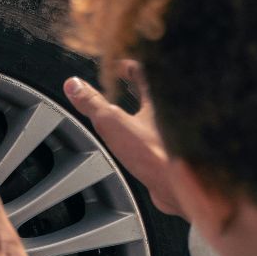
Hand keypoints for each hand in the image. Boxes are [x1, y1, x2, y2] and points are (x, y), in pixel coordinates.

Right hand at [64, 64, 179, 215]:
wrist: (183, 189)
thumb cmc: (158, 155)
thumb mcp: (113, 124)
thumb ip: (92, 103)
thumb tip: (73, 85)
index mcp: (162, 95)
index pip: (144, 71)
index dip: (128, 67)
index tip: (116, 67)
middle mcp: (174, 111)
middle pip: (154, 91)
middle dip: (137, 87)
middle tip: (122, 85)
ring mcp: (178, 132)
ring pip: (159, 114)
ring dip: (144, 110)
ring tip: (128, 111)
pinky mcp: (178, 152)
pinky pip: (162, 135)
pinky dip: (149, 133)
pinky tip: (139, 143)